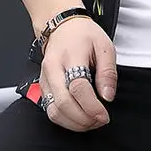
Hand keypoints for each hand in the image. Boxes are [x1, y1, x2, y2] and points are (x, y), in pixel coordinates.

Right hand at [38, 16, 116, 131]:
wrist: (63, 27)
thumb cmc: (84, 35)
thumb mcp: (104, 46)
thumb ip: (107, 72)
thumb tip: (107, 96)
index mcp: (70, 56)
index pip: (78, 87)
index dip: (92, 106)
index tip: (104, 115)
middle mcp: (53, 69)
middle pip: (63, 103)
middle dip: (83, 119)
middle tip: (99, 120)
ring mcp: (45, 79)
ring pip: (54, 111)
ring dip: (74, 123)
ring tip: (91, 121)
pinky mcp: (43, 87)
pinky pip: (50, 110)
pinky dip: (65, 120)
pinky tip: (79, 118)